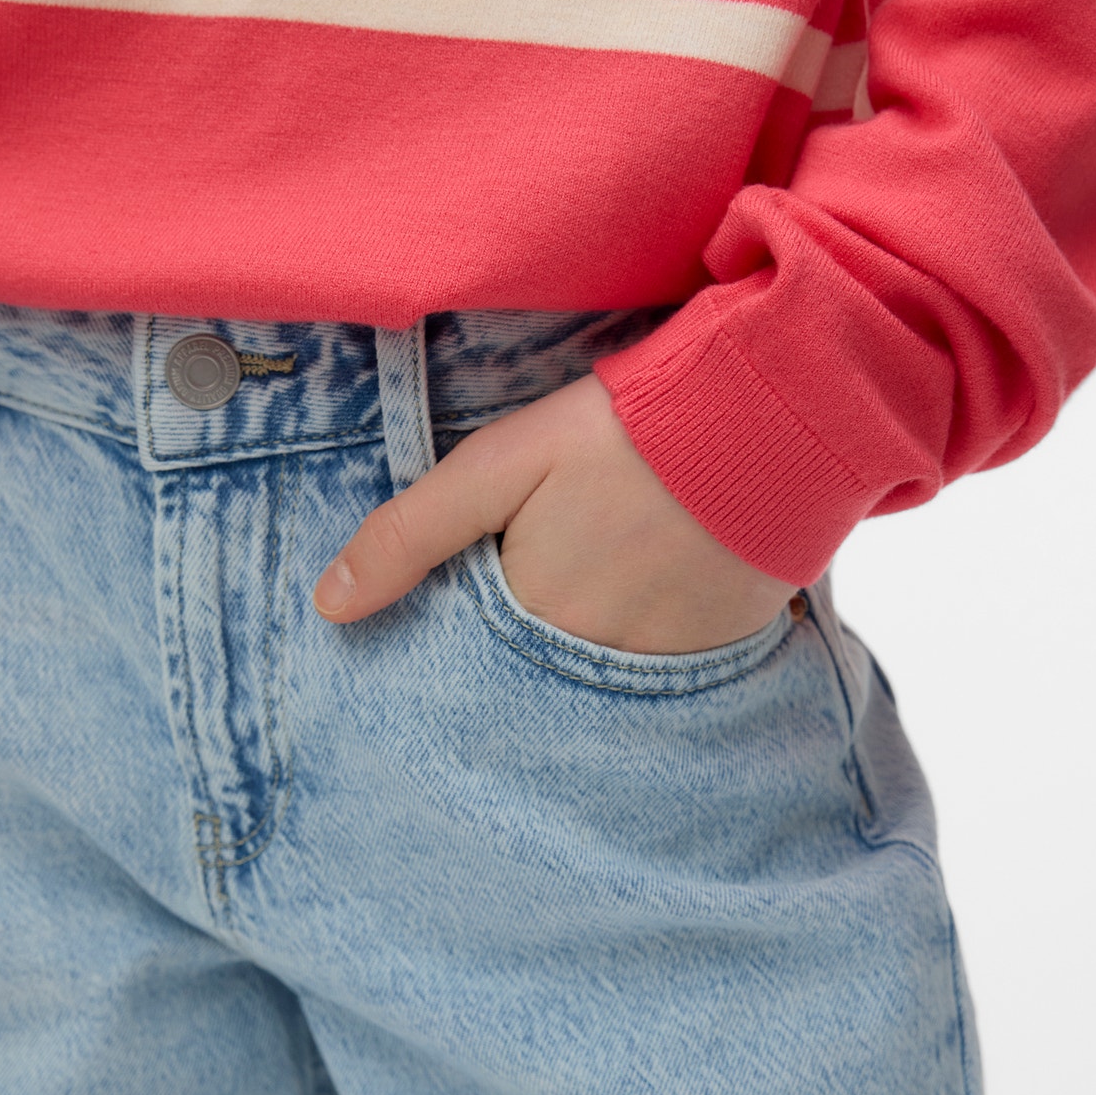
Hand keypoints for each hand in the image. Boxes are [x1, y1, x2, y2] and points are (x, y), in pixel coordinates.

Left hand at [313, 374, 792, 653]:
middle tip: (553, 581)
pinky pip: (666, 671)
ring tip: (605, 582)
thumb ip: (411, 533)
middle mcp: (594, 661)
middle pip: (537, 675)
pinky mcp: (722, 653)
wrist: (766, 418)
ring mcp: (664, 666)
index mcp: (532, 619)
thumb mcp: (500, 464)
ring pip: (600, 676)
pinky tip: (657, 592)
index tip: (484, 592)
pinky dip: (651, 642)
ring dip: (590, 644)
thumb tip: (328, 607)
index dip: (469, 629)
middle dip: (528, 644)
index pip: (475, 657)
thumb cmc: (625, 432)